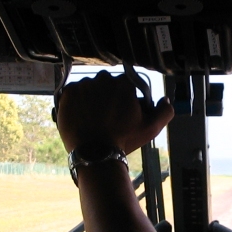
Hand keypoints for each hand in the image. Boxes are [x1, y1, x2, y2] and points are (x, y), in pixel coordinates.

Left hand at [56, 71, 173, 154]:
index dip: (125, 99)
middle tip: (107, 116)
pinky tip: (82, 116)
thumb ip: (164, 111)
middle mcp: (102, 79)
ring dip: (91, 98)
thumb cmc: (124, 140)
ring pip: (89, 87)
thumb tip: (163, 99)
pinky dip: (77, 101)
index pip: (125, 85)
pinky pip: (73, 92)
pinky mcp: (67, 93)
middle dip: (107, 96)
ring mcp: (83, 85)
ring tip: (93, 118)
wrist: (94, 153)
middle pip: (106, 84)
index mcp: (123, 83)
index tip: (122, 113)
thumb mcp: (151, 128)